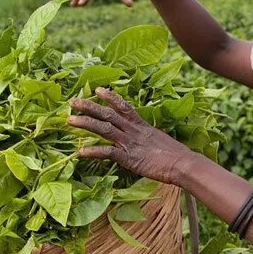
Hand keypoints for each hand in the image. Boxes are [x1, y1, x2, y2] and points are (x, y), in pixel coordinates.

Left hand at [67, 88, 192, 184]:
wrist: (183, 164)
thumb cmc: (175, 155)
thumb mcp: (160, 140)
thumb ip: (148, 137)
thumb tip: (144, 139)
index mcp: (141, 126)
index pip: (123, 107)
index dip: (110, 97)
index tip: (97, 89)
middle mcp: (133, 131)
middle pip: (108, 114)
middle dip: (89, 106)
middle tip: (72, 101)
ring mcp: (130, 143)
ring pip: (104, 128)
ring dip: (86, 123)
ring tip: (70, 120)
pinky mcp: (129, 158)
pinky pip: (108, 152)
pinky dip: (94, 152)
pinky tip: (80, 152)